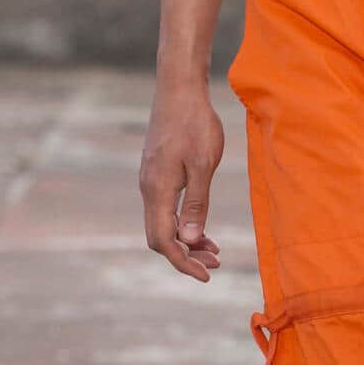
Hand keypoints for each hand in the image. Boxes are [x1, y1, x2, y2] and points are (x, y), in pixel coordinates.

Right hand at [140, 83, 225, 280]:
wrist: (178, 89)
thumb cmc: (195, 123)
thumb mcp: (203, 165)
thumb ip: (197, 203)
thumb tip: (190, 240)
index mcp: (158, 190)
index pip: (164, 240)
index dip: (183, 262)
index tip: (207, 275)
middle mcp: (148, 188)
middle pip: (159, 237)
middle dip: (186, 255)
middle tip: (215, 263)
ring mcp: (150, 180)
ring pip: (162, 222)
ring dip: (186, 239)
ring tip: (213, 249)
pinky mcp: (156, 171)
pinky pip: (165, 207)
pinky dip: (182, 222)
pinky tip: (201, 224)